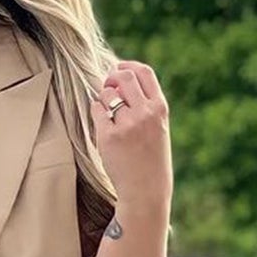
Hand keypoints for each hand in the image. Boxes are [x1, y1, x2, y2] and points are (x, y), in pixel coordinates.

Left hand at [89, 60, 172, 219]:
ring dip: (103, 97)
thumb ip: (145, 104)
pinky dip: (96, 112)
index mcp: (160, 109)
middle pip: (123, 76)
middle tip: (107, 86)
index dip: (128, 66)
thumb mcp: (158, 128)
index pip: (144, 72)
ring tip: (107, 113)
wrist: (146, 190)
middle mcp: (145, 113)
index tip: (118, 68)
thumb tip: (120, 80)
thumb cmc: (151, 160)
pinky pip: (96, 110)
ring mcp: (127, 124)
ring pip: (107, 93)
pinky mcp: (109, 136)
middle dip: (111, 77)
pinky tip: (102, 124)